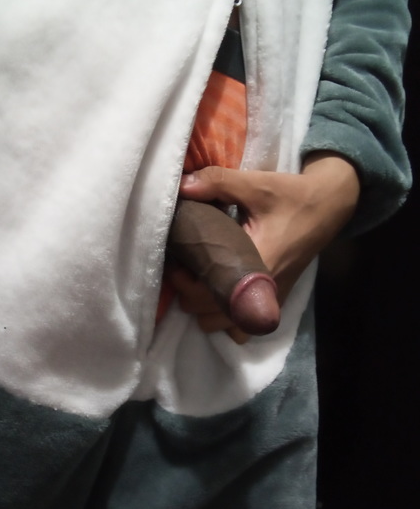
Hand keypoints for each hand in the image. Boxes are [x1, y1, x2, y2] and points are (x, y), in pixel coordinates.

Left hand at [170, 152, 359, 338]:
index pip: (205, 295)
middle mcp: (261, 292)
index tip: (179, 258)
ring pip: (223, 326)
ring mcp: (269, 300)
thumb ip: (217, 182)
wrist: (328, 205)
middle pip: (207, 317)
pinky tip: (222, 291)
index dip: (183, 281)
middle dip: (189, 295)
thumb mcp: (256, 184)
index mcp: (254, 266)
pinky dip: (228, 317)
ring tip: (201, 278)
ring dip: (206, 308)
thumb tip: (182, 187)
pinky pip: (243, 326)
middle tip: (186, 267)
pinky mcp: (274, 299)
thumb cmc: (291, 196)